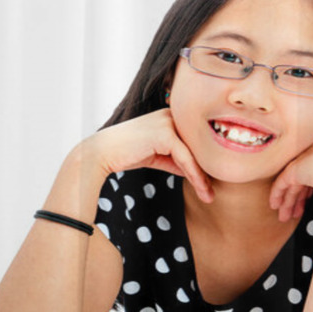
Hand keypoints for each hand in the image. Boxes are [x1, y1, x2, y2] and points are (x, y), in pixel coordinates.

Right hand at [81, 109, 214, 202]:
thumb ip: (177, 159)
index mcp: (173, 115)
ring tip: (208, 196)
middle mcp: (174, 115)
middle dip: (206, 171)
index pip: (194, 142)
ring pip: (194, 154)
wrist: (101, 152)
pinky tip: (200, 189)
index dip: (203, 163)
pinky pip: (185, 158)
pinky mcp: (165, 133)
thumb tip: (197, 172)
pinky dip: (194, 175)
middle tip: (212, 193)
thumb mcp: (158, 156)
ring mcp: (170, 122)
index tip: (210, 184)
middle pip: (197, 147)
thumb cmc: (127, 153)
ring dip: (202, 178)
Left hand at [268, 141, 312, 221]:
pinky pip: (282, 182)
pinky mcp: (295, 168)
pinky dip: (278, 195)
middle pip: (303, 179)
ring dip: (287, 201)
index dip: (309, 191)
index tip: (306, 203)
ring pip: (292, 183)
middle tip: (293, 214)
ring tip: (284, 216)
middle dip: (296, 199)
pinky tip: (276, 205)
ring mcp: (306, 160)